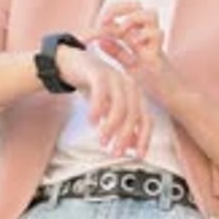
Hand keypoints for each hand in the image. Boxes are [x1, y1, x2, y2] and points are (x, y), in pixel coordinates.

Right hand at [56, 44, 151, 158]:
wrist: (72, 63)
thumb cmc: (93, 88)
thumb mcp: (108, 109)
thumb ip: (121, 125)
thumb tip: (132, 146)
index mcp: (135, 95)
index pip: (146, 119)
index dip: (144, 138)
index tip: (139, 155)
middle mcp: (129, 85)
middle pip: (133, 114)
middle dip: (125, 136)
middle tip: (115, 151)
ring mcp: (114, 77)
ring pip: (119, 105)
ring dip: (111, 126)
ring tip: (102, 140)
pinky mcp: (98, 72)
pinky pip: (101, 92)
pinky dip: (98, 108)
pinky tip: (92, 121)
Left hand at [85, 1, 175, 103]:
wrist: (175, 97)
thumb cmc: (154, 82)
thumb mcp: (130, 66)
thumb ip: (117, 52)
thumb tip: (101, 41)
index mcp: (138, 37)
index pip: (123, 14)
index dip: (107, 15)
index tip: (92, 30)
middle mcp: (147, 36)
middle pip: (137, 6)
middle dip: (118, 8)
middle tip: (104, 22)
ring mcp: (155, 44)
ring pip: (150, 14)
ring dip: (133, 20)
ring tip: (122, 33)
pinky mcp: (160, 55)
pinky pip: (156, 35)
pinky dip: (143, 37)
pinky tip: (134, 46)